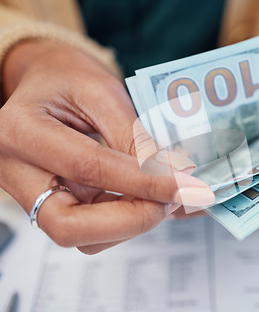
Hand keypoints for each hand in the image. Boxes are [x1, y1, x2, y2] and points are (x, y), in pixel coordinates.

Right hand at [0, 40, 213, 253]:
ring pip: (80, 236)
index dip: (144, 182)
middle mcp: (15, 171)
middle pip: (69, 225)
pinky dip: (125, 220)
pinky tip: (148, 198)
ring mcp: (28, 194)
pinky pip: (88, 230)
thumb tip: (171, 177)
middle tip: (174, 199)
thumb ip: (132, 137)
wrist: (43, 81)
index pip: (88, 168)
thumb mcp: (102, 92)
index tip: (186, 185)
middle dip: (132, 219)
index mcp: (21, 130)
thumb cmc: (68, 79)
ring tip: (165, 194)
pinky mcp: (49, 204)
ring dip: (131, 223)